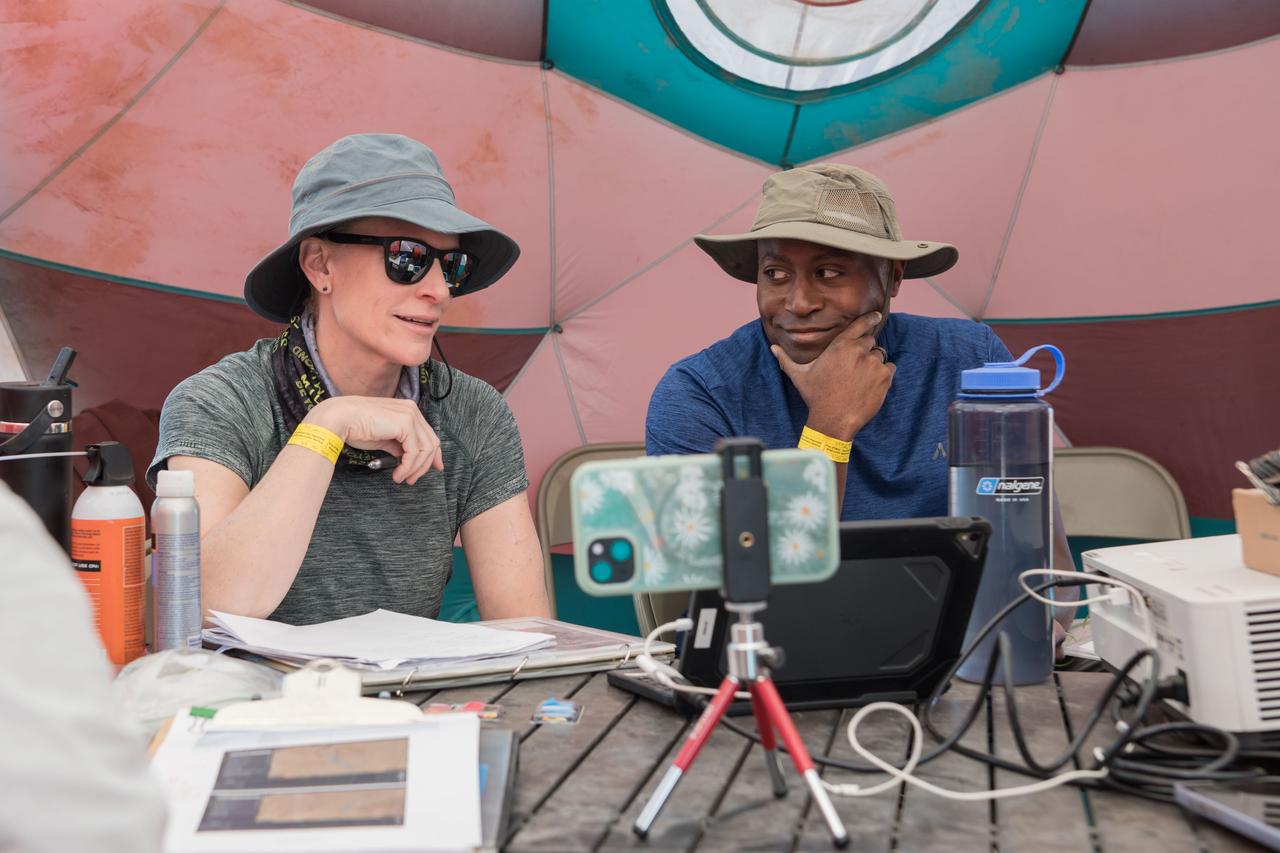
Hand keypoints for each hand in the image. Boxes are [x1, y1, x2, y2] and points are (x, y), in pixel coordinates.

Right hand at [304, 397, 443, 484]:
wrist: (339, 419)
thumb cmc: (356, 427)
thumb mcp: (384, 438)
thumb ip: (399, 445)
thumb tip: (409, 459)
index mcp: (407, 410)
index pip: (429, 434)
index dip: (433, 454)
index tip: (435, 469)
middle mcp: (411, 409)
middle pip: (431, 442)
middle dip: (425, 465)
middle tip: (411, 480)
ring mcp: (410, 415)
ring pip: (425, 449)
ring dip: (415, 469)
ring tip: (402, 479)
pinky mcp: (405, 424)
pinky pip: (414, 452)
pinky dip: (408, 467)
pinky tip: (397, 474)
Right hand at [770, 311, 894, 439]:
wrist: (833, 420)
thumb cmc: (816, 397)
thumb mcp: (799, 376)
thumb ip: (787, 359)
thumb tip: (773, 348)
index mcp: (840, 346)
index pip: (860, 324)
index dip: (870, 318)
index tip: (877, 315)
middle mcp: (858, 351)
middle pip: (870, 341)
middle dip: (866, 351)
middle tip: (857, 367)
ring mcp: (873, 363)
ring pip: (880, 356)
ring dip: (874, 364)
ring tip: (862, 380)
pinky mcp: (884, 377)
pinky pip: (890, 369)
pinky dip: (884, 375)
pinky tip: (871, 386)